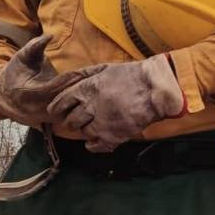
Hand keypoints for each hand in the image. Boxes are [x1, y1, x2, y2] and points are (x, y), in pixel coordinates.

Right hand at [0, 35, 102, 126]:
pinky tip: (100, 92)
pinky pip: (76, 114)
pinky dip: (88, 104)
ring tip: (107, 83)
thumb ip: (34, 46)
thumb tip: (49, 35)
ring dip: (91, 97)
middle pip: (71, 99)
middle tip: (106, 75)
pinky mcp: (58, 120)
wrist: (8, 98)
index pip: (60, 86)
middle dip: (88, 86)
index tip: (93, 69)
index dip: (77, 77)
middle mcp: (43, 108)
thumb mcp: (21, 58)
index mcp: (32, 94)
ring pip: (76, 110)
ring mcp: (51, 117)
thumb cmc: (16, 73)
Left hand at [47, 54, 186, 152]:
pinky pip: (95, 146)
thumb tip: (66, 80)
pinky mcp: (114, 136)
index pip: (61, 103)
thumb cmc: (132, 76)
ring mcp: (102, 124)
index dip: (58, 108)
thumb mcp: (105, 68)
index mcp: (87, 88)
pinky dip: (93, 144)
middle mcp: (91, 107)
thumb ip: (84, 75)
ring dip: (87, 129)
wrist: (156, 89)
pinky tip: (97, 138)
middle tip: (81, 117)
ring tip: (97, 123)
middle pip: (70, 121)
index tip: (59, 111)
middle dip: (73, 120)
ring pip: (83, 133)